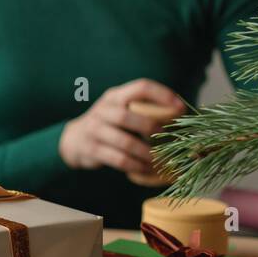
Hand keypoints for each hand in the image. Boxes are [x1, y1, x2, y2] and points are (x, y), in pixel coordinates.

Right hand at [57, 79, 184, 173]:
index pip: (140, 87)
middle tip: (168, 138)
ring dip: (146, 153)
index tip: (180, 108)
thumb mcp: (121, 110)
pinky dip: (135, 166)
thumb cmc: (109, 125)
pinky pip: (118, 159)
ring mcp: (94, 129)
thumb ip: (143, 110)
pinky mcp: (91, 149)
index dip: (162, 95)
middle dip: (152, 127)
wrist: (74, 140)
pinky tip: (146, 169)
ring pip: (124, 141)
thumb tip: (183, 115)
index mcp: (115, 96)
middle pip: (128, 116)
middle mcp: (103, 109)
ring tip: (160, 160)